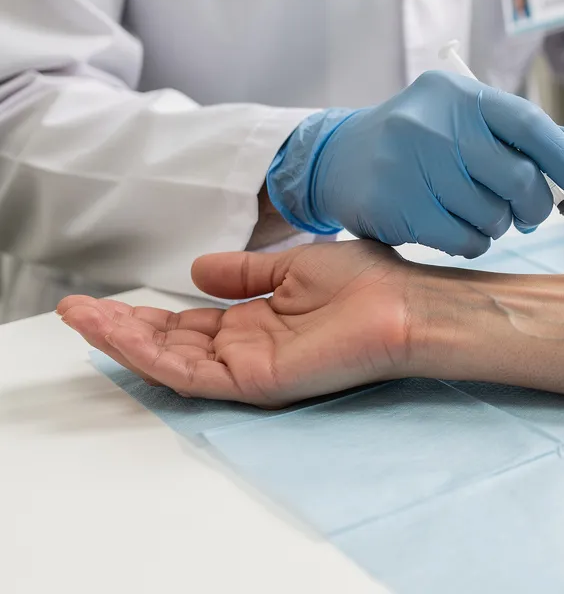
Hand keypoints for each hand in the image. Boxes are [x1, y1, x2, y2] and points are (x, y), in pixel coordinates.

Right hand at [58, 242, 414, 407]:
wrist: (405, 304)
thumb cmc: (366, 283)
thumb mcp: (292, 267)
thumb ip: (243, 273)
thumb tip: (197, 269)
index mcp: (257, 324)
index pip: (188, 324)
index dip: (146, 313)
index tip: (105, 298)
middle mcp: (247, 349)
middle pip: (170, 345)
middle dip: (121, 327)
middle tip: (75, 309)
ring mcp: (249, 368)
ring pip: (170, 361)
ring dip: (123, 339)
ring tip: (81, 316)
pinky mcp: (255, 380)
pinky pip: (190, 372)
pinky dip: (151, 353)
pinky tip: (120, 330)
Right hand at [267, 71, 563, 257]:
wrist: (338, 159)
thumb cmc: (419, 142)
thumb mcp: (465, 123)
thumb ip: (521, 135)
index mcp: (459, 95)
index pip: (528, 124)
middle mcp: (432, 123)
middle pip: (517, 178)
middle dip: (535, 206)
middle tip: (530, 215)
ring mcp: (407, 163)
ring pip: (492, 216)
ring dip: (498, 226)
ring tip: (479, 215)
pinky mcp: (392, 204)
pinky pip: (463, 240)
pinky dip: (472, 242)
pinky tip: (456, 229)